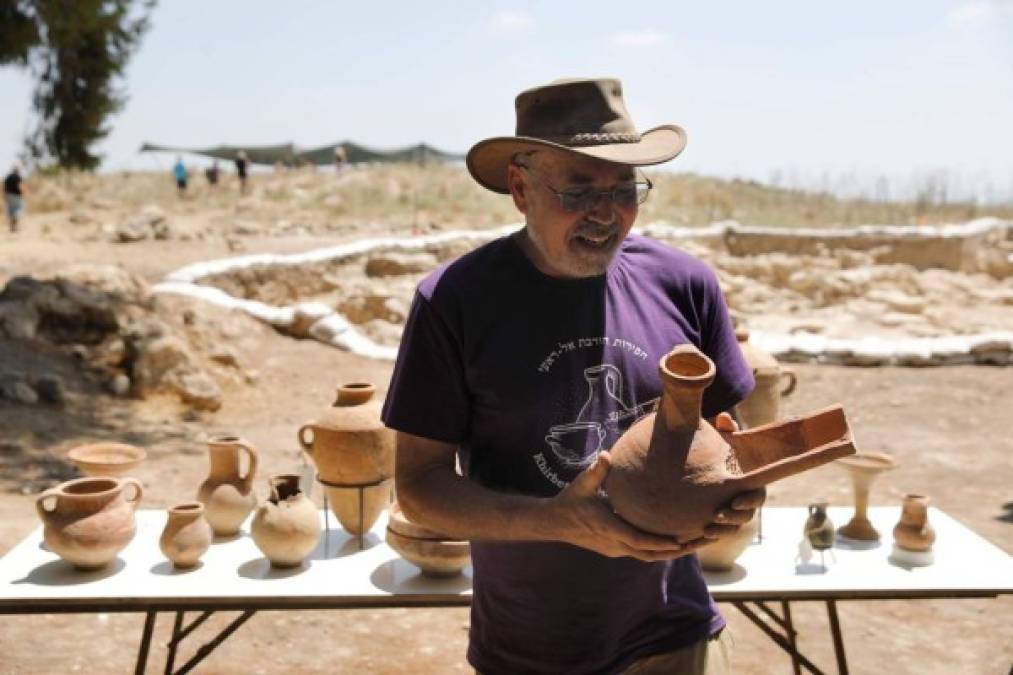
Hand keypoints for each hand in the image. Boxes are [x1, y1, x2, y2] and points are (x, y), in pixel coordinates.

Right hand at [551, 451, 708, 561]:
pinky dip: (659, 549)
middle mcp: (615, 544)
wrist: (555, 522)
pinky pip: (642, 553)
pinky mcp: (616, 549)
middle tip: (702, 541)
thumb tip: (607, 455)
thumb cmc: (570, 501)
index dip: (661, 543)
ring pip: (648, 556)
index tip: (682, 540)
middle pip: (651, 554)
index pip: (639, 541)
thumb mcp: (582, 484)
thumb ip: (596, 471)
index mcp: (609, 528)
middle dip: (678, 550)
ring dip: (672, 552)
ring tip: (696, 543)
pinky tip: (675, 540)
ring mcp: (616, 550)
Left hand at [694, 412, 765, 541]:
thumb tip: (724, 417)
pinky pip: (717, 534)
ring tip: (707, 528)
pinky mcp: (716, 522)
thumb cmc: (714, 451)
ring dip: (721, 530)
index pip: (757, 496)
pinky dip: (710, 535)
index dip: (749, 501)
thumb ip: (725, 430)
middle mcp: (743, 501)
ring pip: (731, 528)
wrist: (696, 469)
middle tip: (718, 515)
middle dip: (733, 518)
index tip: (734, 501)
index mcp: (749, 482)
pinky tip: (697, 534)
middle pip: (745, 515)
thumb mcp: (720, 440)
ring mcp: (730, 514)